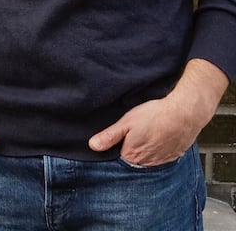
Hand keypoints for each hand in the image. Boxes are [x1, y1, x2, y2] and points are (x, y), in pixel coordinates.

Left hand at [89, 59, 227, 165]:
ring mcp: (161, 161)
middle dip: (134, 147)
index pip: (119, 155)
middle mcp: (146, 163)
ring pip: (148, 158)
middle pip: (134, 158)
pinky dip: (160, 148)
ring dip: (148, 148)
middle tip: (139, 131)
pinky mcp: (173, 156)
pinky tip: (160, 136)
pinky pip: (162, 155)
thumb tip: (93, 146)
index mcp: (132, 155)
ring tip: (150, 133)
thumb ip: (109, 136)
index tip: (125, 134)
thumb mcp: (126, 122)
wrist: (183, 114)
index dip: (120, 143)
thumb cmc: (154, 116)